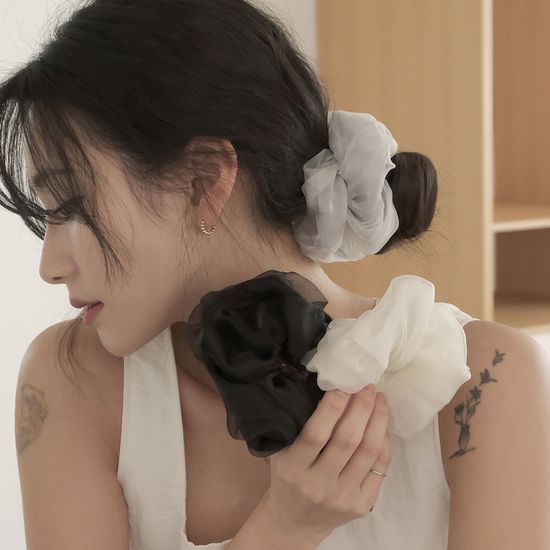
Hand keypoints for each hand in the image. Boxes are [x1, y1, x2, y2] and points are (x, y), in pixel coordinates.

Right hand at [262, 384, 390, 539]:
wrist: (295, 521)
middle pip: (348, 440)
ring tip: (379, 398)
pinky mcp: (361, 505)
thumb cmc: (288, 477)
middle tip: (367, 385)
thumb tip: (327, 386)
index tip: (343, 383)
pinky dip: (384, 441)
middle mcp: (318, 484)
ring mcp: (342, 496)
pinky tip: (382, 424)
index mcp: (293, 468)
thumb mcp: (281, 451)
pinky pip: (380, 467)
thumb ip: (297, 424)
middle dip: (361, 407)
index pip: (315, 434)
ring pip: (369, 451)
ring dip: (378, 419)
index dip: (332, 407)